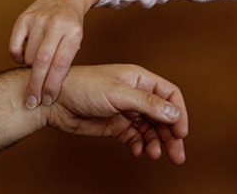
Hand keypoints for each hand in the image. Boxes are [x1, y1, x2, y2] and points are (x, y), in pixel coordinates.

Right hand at [9, 0, 102, 108]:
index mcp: (73, 33)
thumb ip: (64, 61)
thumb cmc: (71, 26)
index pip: (61, 64)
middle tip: (31, 102)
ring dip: (30, 70)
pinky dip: (18, 58)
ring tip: (36, 70)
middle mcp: (55, 25)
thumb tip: (48, 87)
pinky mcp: (23, 18)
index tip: (48, 100)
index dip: (53, 85)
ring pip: (28, 55)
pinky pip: (14, 46)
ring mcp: (38, 20)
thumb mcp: (76, 42)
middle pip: (42, 61)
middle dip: (36, 85)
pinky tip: (24, 58)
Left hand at [45, 65, 187, 164]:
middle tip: (176, 155)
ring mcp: (126, 111)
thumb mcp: (118, 93)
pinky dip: (139, 145)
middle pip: (162, 115)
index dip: (178, 113)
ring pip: (150, 128)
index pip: (169, 95)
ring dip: (156, 142)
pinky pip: (134, 136)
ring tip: (154, 154)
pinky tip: (138, 151)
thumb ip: (147, 103)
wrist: (55, 102)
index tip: (181, 133)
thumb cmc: (84, 87)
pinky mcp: (116, 125)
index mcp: (139, 79)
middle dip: (170, 135)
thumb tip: (174, 113)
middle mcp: (135, 94)